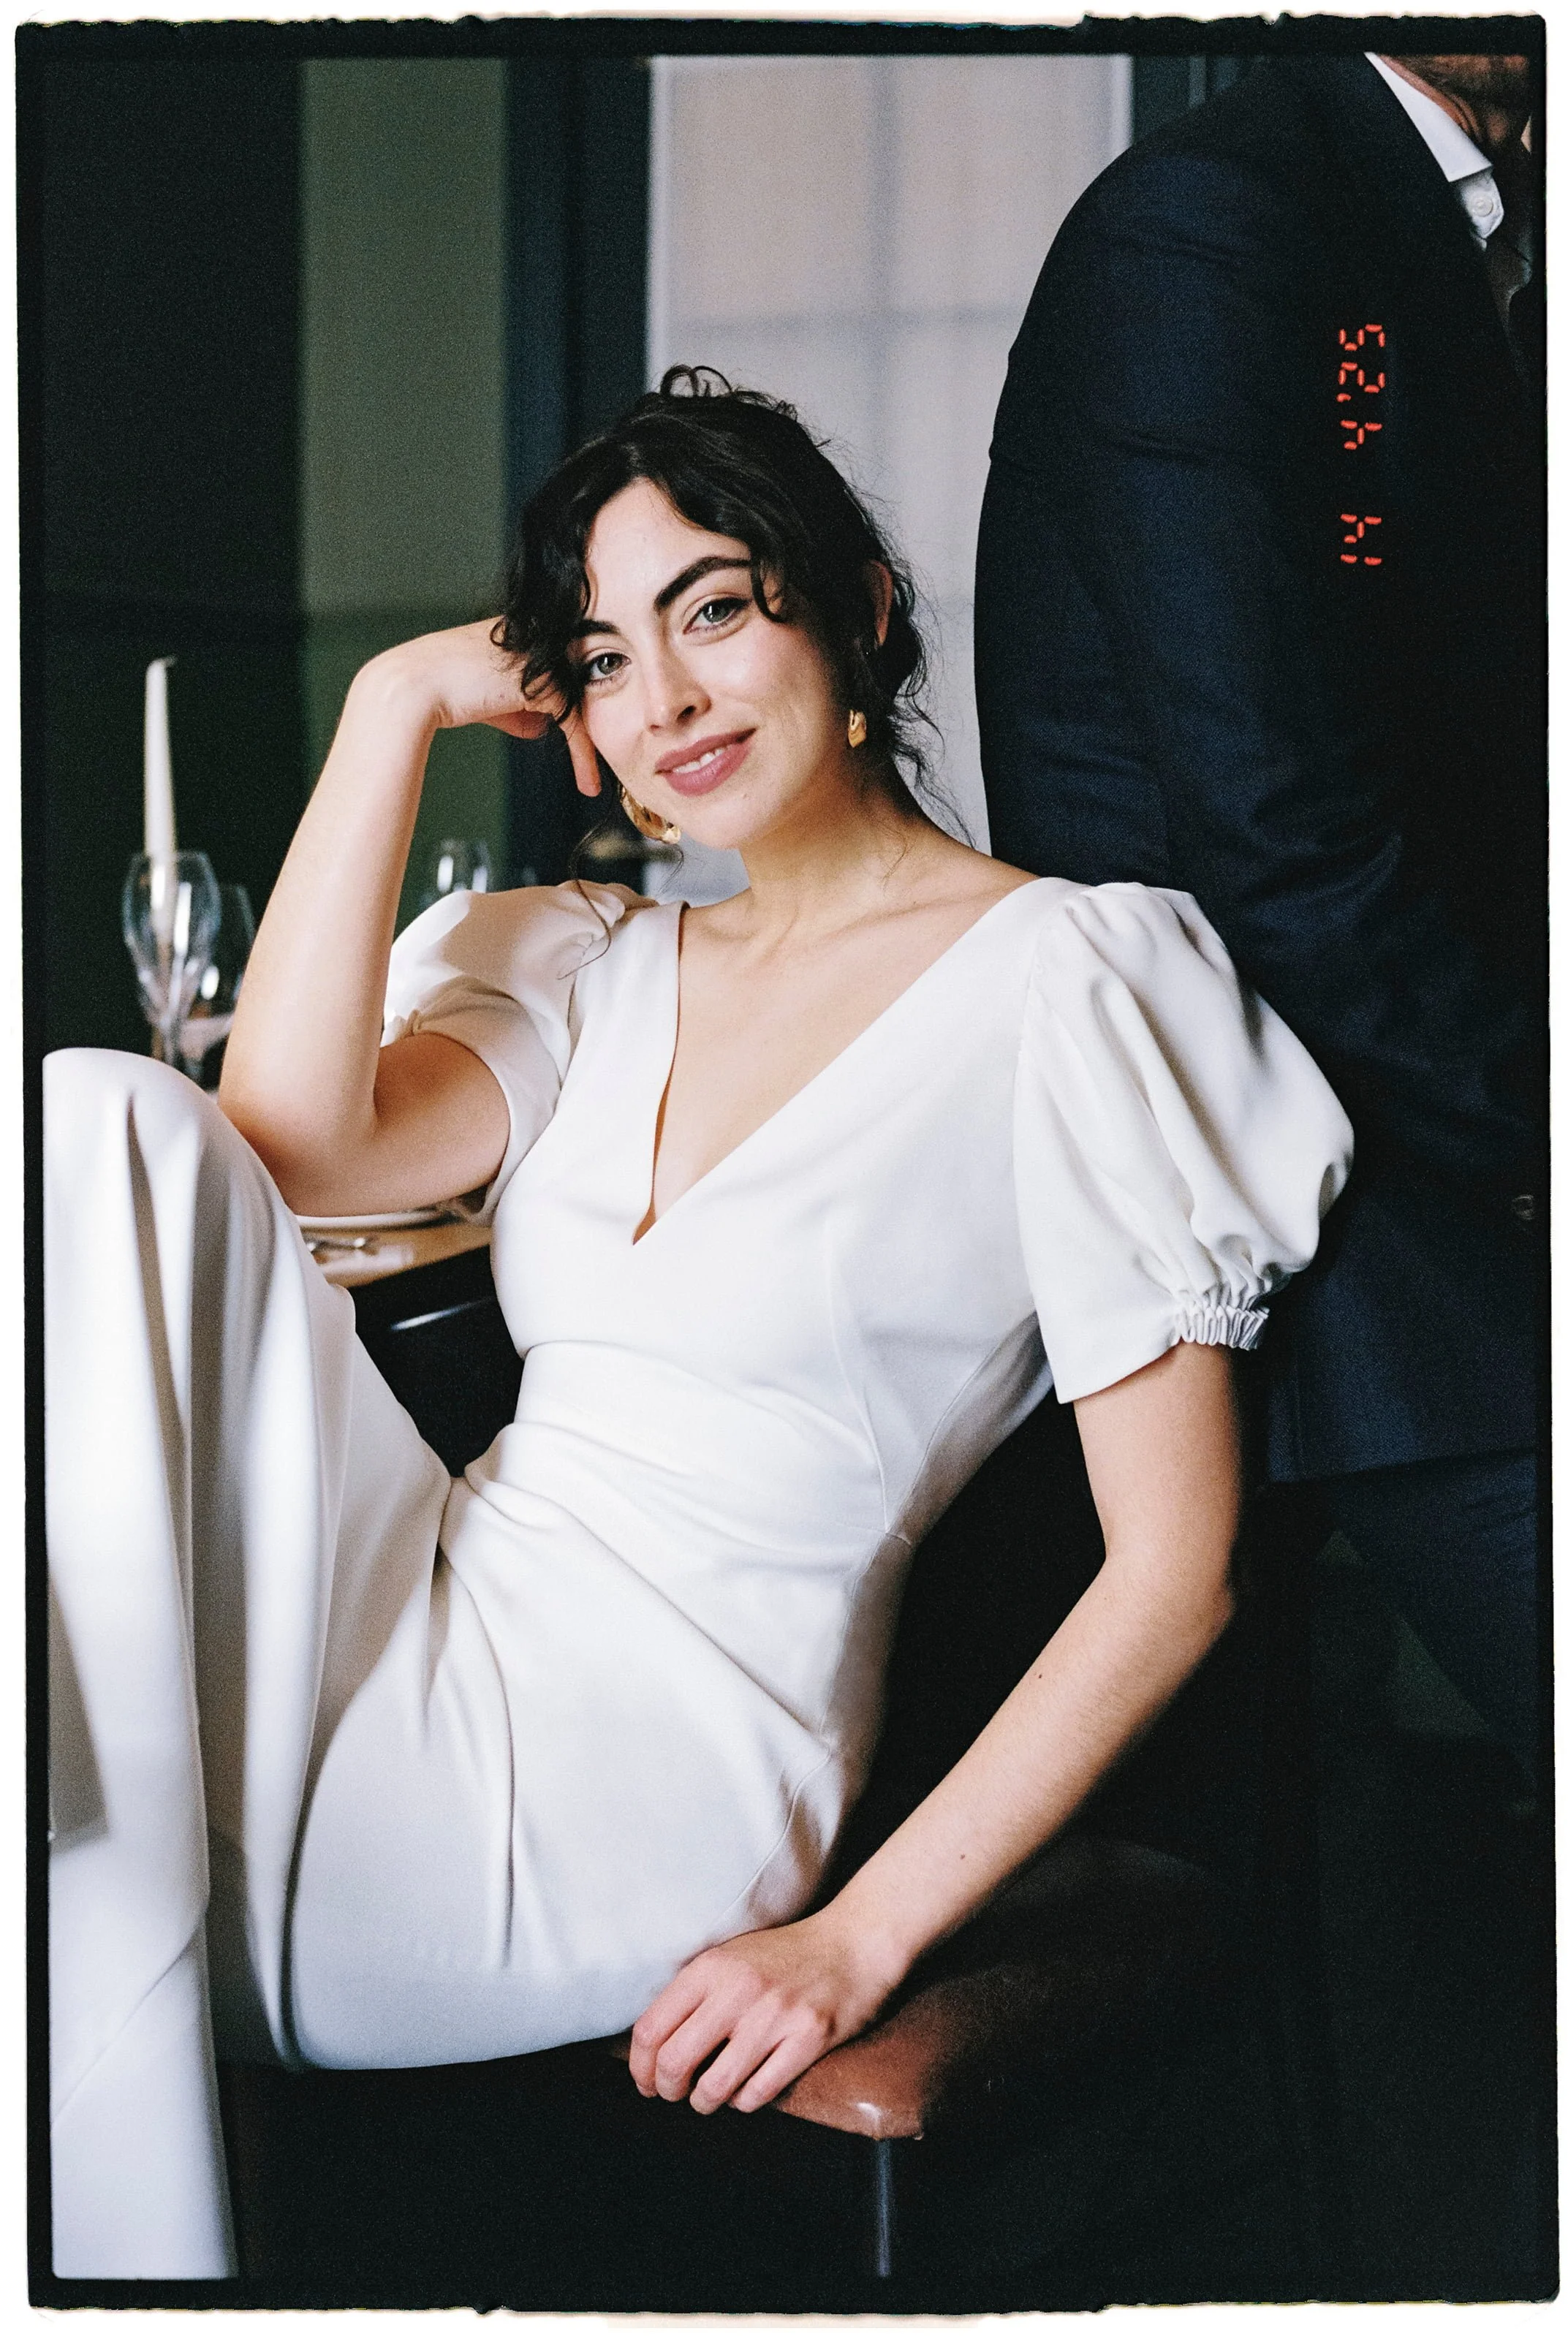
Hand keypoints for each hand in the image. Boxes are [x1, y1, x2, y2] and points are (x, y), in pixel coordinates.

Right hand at [365, 620, 602, 799]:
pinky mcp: (538, 682)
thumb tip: (540, 727)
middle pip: (577, 682)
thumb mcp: (488, 697)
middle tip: (593, 762)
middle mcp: (535, 637)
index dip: (573, 702)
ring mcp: (538, 656)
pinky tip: (585, 780)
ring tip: (589, 781)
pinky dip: (582, 754)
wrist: (413, 687)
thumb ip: (516, 706)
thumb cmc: (442, 691)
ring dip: (587, 746)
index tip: (580, 736)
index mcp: (522, 631)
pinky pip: (572, 720)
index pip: (562, 665)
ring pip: (579, 702)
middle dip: (587, 724)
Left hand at [628, 1910, 902, 2114]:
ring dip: (704, 2103)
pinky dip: (744, 2101)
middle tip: (675, 2093)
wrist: (852, 1944)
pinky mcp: (807, 2040)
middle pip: (675, 2063)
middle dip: (668, 2090)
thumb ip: (693, 1993)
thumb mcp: (730, 1957)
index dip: (640, 2067)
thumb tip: (653, 2047)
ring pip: (714, 2088)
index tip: (646, 2081)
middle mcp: (738, 1990)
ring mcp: (774, 2017)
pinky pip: (758, 2094)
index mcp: (711, 1967)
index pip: (651, 2029)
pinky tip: (746, 2089)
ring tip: (708, 2097)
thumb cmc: (785, 1956)